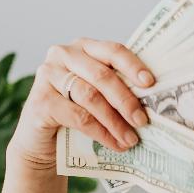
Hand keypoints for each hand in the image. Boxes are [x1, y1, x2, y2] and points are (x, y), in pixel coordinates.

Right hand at [7, 38, 155, 170]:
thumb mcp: (98, 97)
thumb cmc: (76, 116)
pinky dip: (100, 132)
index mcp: (83, 47)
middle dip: (126, 100)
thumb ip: (116, 89)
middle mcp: (63, 54)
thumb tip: (153, 101)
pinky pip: (78, 116)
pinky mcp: (40, 100)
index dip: (133, 66)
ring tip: (131, 139)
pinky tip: (114, 144)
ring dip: (115, 121)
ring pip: (90, 97)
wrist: (43, 142)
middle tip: (143, 121)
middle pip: (102, 75)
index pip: (112, 50)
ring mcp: (48, 75)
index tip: (150, 83)